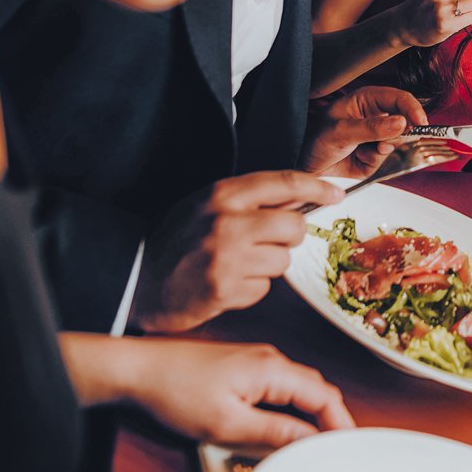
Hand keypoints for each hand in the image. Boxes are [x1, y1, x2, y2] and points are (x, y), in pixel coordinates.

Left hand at [125, 340, 353, 446]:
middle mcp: (271, 359)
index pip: (324, 396)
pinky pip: (280, 386)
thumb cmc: (176, 392)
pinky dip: (291, 407)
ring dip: (311, 413)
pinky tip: (285, 426)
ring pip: (299, 388)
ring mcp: (258, 360)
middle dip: (331, 419)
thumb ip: (274, 432)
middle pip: (317, 390)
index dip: (341, 423)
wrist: (139, 370)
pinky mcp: (244, 366)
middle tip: (335, 449)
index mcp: (272, 369)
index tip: (350, 447)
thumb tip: (310, 439)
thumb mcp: (227, 423)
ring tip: (315, 442)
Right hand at [133, 171, 341, 332]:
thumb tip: (298, 198)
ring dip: (268, 266)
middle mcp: (228, 221)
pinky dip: (250, 289)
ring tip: (237, 265)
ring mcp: (227, 257)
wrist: (135, 279)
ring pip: (283, 260)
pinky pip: (263, 288)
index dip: (317, 187)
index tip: (336, 193)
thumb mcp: (206, 205)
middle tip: (268, 242)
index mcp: (223, 194)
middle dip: (289, 237)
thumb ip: (249, 200)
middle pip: (295, 226)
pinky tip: (226, 283)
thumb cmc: (174, 241)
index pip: (285, 182)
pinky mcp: (226, 289)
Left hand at [301, 86, 427, 176]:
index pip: (399, 98)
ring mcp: (377, 137)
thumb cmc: (312, 140)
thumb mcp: (340, 131)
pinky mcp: (376, 156)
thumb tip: (401, 123)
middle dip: (400, 133)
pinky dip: (375, 161)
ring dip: (384, 149)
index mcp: (367, 100)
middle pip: (405, 121)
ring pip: (398, 142)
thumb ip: (371, 128)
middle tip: (389, 140)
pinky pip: (388, 158)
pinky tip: (360, 158)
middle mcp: (376, 117)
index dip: (413, 108)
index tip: (420, 122)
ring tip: (364, 150)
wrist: (302, 166)